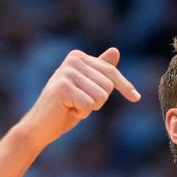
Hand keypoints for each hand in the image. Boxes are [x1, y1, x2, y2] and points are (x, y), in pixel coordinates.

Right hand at [17, 48, 140, 148]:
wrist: (40, 126)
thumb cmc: (65, 107)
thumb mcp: (87, 88)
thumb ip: (99, 70)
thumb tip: (115, 50)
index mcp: (78, 57)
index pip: (111, 72)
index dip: (125, 87)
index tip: (136, 98)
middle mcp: (73, 60)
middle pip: (108, 85)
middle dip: (99, 101)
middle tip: (79, 104)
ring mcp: (67, 72)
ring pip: (101, 95)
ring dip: (90, 108)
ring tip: (72, 106)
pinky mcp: (63, 87)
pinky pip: (89, 105)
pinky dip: (81, 113)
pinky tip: (68, 110)